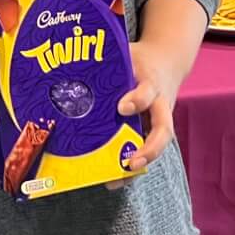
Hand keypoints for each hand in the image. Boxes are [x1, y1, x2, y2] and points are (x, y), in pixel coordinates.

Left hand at [115, 36, 185, 175]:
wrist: (167, 61)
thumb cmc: (140, 60)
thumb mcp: (127, 54)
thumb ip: (108, 63)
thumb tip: (67, 68)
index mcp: (151, 83)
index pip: (148, 92)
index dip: (137, 100)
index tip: (121, 108)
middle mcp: (160, 106)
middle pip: (163, 130)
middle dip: (149, 149)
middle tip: (130, 163)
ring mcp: (158, 121)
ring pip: (154, 146)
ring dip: (137, 164)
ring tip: (115, 180)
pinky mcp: (151, 130)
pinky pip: (143, 149)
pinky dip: (130, 166)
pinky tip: (111, 179)